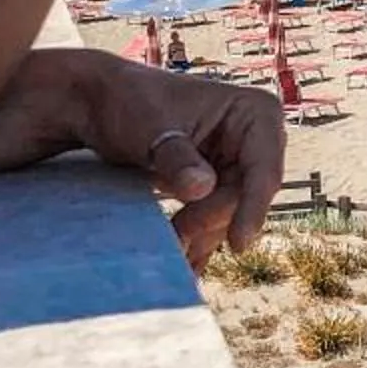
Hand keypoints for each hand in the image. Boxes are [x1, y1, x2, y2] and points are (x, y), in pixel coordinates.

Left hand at [72, 54, 289, 263]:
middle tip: (175, 238)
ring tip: (169, 251)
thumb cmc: (130, 102)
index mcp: (254, 113)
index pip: (263, 169)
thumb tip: (202, 187)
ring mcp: (237, 163)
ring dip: (201, 234)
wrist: (102, 104)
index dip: (253, 208)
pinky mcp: (217, 184)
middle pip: (246, 196)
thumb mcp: (151, 127)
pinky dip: (197, 238)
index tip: (238, 244)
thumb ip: (177, 158)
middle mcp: (255, 139)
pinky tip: (185, 265)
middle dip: (213, 221)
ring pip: (230, 213)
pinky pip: (215, 218)